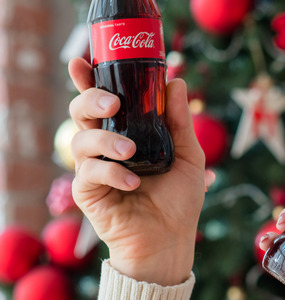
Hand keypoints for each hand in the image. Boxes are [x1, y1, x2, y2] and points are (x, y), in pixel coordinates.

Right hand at [67, 57, 205, 285]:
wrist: (172, 238)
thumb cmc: (180, 198)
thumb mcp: (188, 154)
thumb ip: (178, 120)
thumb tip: (175, 81)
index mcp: (127, 131)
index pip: (102, 100)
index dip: (87, 79)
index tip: (82, 61)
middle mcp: (105, 145)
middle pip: (81, 111)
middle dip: (90, 100)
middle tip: (113, 104)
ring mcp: (93, 167)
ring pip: (80, 139)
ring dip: (106, 141)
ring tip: (132, 152)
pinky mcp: (87, 191)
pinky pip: (88, 171)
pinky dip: (112, 172)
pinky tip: (133, 182)